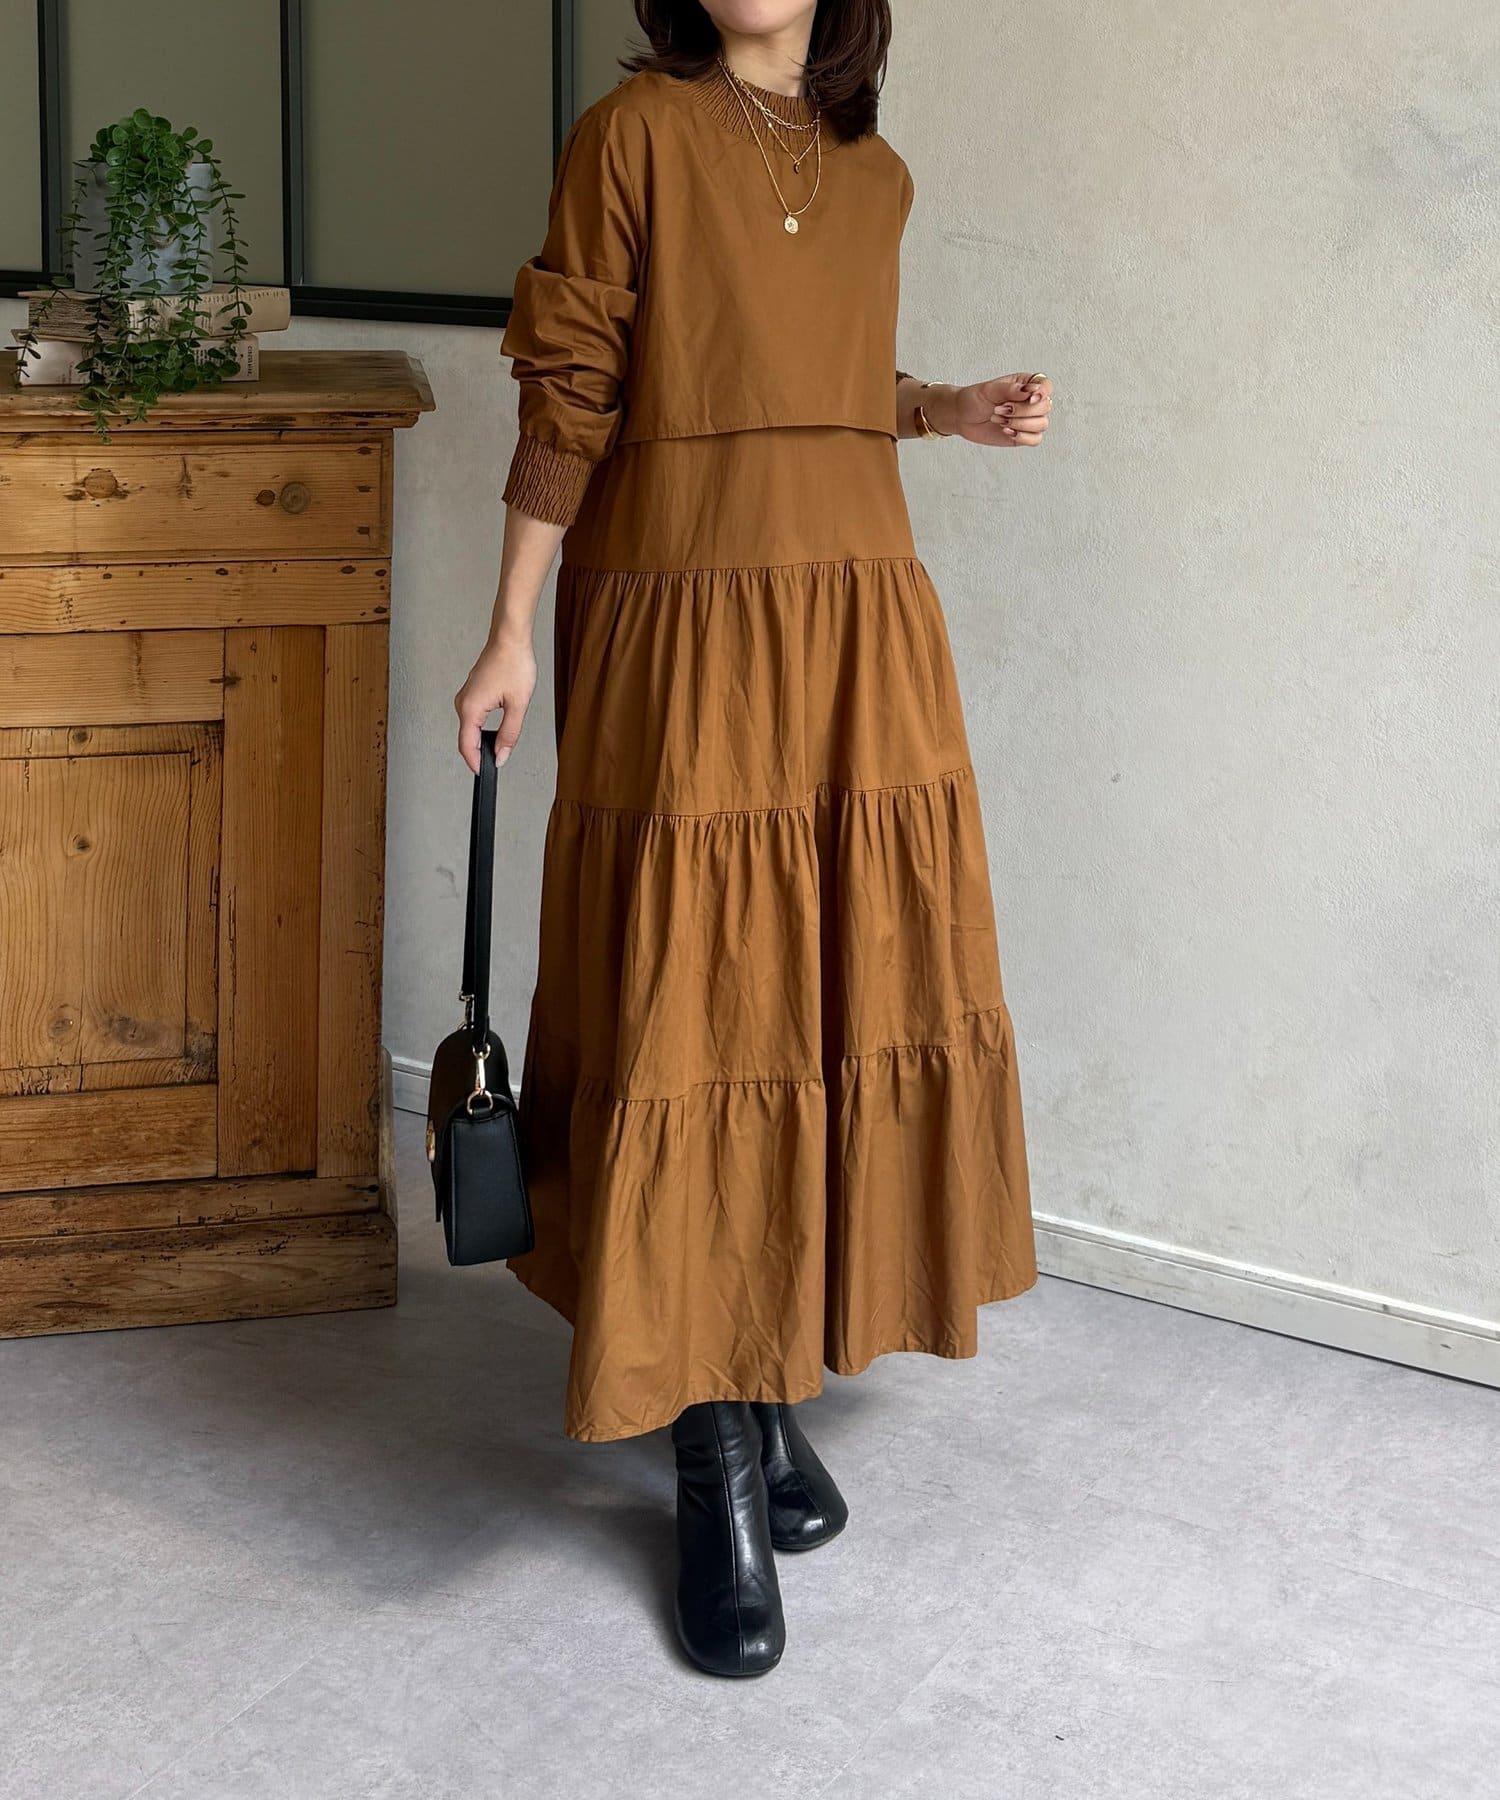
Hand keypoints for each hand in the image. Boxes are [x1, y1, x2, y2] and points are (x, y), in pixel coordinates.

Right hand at [454, 631, 536, 773]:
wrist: (510, 639)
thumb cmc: (513, 664)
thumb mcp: (518, 705)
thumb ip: (509, 734)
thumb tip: (501, 756)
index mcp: (470, 708)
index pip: (467, 745)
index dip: (475, 763)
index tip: (484, 774)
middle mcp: (463, 703)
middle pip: (466, 739)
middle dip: (478, 754)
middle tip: (495, 765)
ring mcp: (466, 697)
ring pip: (469, 728)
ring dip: (480, 741)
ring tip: (496, 750)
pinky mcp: (471, 692)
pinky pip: (473, 717)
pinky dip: (481, 729)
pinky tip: (493, 732)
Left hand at [940, 372, 1052, 446]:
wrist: (962, 417)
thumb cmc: (975, 399)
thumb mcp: (990, 390)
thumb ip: (1011, 390)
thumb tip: (1031, 391)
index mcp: (1025, 385)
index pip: (1046, 386)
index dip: (1042, 393)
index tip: (1029, 398)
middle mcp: (1031, 401)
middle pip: (1045, 407)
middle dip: (1023, 411)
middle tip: (1000, 410)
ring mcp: (1029, 419)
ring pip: (1042, 424)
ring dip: (1020, 424)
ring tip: (1000, 420)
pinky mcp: (1024, 435)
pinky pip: (1035, 439)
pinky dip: (1022, 437)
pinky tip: (1006, 431)